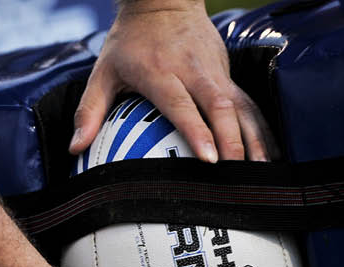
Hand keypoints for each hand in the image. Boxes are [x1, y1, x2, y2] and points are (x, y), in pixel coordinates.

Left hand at [69, 0, 277, 161]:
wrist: (163, 1)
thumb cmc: (129, 42)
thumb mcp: (102, 72)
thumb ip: (88, 111)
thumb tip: (74, 148)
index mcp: (159, 70)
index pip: (180, 103)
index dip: (196, 129)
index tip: (209, 158)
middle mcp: (192, 69)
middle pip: (218, 104)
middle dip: (232, 139)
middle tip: (236, 172)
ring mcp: (214, 69)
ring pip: (240, 103)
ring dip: (253, 136)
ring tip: (261, 168)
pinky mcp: (227, 71)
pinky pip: (248, 101)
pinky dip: (261, 127)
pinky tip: (269, 151)